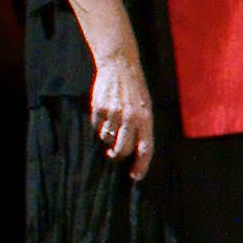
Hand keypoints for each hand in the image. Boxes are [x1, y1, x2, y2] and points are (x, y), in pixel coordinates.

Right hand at [88, 49, 159, 180]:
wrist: (120, 66)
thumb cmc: (135, 90)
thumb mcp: (145, 107)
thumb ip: (141, 127)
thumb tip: (135, 151)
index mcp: (146, 119)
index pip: (146, 148)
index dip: (141, 165)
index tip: (135, 177)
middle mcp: (131, 118)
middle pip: (124, 149)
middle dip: (118, 156)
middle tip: (113, 155)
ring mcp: (114, 113)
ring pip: (107, 140)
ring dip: (107, 140)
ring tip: (110, 128)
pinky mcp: (99, 108)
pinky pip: (96, 127)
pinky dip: (98, 126)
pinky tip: (103, 115)